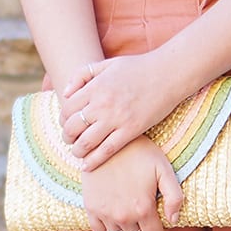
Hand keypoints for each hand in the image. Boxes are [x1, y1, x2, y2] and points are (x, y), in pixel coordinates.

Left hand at [60, 54, 181, 170]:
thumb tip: (64, 93)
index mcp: (95, 87)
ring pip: (86, 142)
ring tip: (78, 152)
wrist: (168, 75)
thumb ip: (82, 74)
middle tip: (70, 140)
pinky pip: (107, 150)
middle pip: (72, 127)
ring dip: (77, 150)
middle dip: (66, 137)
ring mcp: (117, 119)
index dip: (62, 119)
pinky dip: (94, 161)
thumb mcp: (106, 64)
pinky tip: (87, 166)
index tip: (66, 124)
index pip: (67, 109)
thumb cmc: (137, 68)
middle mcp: (102, 104)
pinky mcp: (131, 130)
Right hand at [82, 136, 182, 230]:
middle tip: (146, 220)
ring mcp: (104, 213)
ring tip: (132, 220)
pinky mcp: (91, 207)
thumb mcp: (164, 169)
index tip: (161, 224)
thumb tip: (173, 220)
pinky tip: (114, 220)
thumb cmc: (140, 153)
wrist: (108, 141)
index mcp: (143, 208)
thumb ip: (175, 196)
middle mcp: (123, 215)